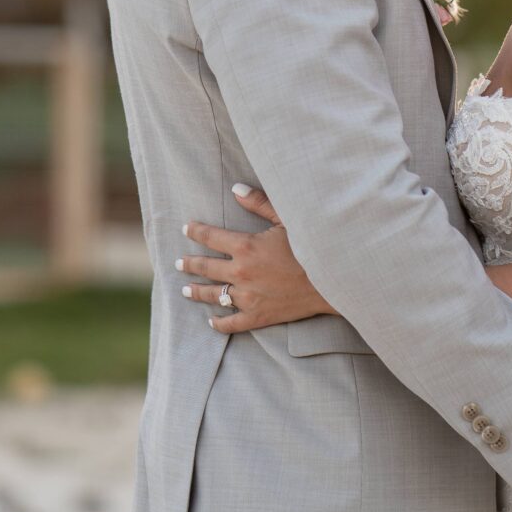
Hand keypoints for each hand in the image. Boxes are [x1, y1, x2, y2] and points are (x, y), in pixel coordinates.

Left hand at [177, 185, 335, 331]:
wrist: (332, 281)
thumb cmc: (311, 246)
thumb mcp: (287, 219)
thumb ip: (259, 203)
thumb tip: (236, 189)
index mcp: (246, 246)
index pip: (210, 237)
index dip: (196, 231)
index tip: (187, 228)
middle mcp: (241, 273)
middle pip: (206, 267)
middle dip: (189, 263)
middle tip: (179, 262)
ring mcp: (248, 297)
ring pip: (213, 295)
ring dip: (197, 291)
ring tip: (185, 290)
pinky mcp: (258, 316)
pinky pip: (231, 322)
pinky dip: (219, 322)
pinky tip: (211, 320)